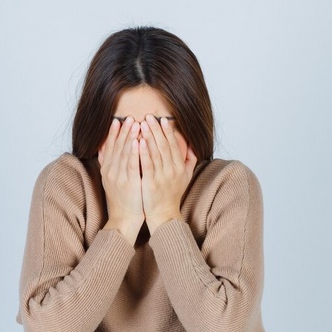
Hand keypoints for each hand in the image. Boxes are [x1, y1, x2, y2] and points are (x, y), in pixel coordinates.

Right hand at [98, 116, 143, 226]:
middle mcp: (111, 172)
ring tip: (135, 123)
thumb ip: (108, 164)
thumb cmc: (122, 200)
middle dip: (123, 131)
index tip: (118, 121)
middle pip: (116, 147)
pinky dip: (134, 152)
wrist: (123, 219)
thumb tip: (103, 149)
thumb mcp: (111, 181)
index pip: (109, 147)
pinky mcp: (129, 183)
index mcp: (107, 170)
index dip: (113, 133)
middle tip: (129, 117)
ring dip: (129, 137)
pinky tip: (138, 141)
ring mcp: (119, 177)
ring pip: (124, 153)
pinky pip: (132, 164)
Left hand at [139, 114, 197, 232]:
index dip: (168, 131)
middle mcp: (172, 170)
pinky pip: (147, 164)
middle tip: (149, 116)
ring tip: (142, 124)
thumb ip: (190, 161)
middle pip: (164, 145)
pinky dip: (143, 152)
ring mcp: (162, 176)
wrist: (164, 215)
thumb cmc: (172, 195)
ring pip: (155, 152)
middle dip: (156, 129)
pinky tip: (139, 141)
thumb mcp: (186, 178)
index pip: (173, 145)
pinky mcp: (151, 183)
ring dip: (149, 136)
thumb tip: (192, 146)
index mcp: (180, 167)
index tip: (162, 119)